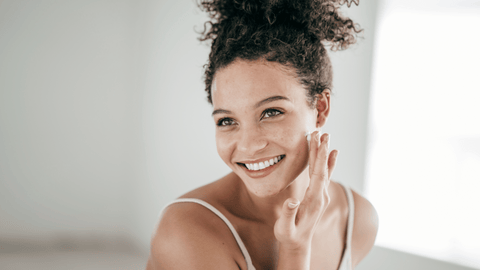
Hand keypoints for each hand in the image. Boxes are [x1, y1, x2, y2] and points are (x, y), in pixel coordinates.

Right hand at [274, 132, 338, 250]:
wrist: (298, 244)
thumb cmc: (289, 235)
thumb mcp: (285, 228)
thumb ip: (288, 214)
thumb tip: (292, 201)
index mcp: (313, 200)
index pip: (318, 174)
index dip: (319, 157)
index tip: (319, 141)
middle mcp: (321, 196)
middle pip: (322, 168)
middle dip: (321, 149)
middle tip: (320, 131)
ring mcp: (322, 195)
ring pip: (323, 170)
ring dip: (324, 153)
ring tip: (325, 136)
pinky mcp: (319, 195)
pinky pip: (324, 175)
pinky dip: (328, 163)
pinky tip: (332, 153)